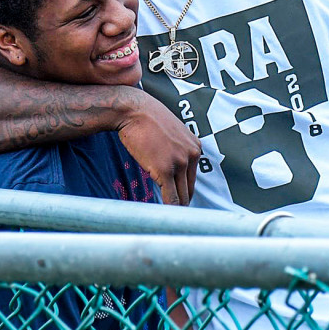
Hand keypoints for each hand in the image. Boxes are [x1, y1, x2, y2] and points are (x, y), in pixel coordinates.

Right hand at [116, 91, 200, 205]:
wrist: (133, 110)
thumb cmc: (147, 119)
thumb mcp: (171, 132)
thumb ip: (177, 149)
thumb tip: (171, 167)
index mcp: (195, 147)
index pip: (192, 178)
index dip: (183, 191)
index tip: (177, 201)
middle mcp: (191, 155)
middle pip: (189, 189)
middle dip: (181, 202)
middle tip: (173, 216)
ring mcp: (180, 163)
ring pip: (181, 196)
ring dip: (175, 208)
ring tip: (167, 219)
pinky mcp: (165, 170)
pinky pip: (170, 197)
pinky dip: (167, 209)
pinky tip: (161, 214)